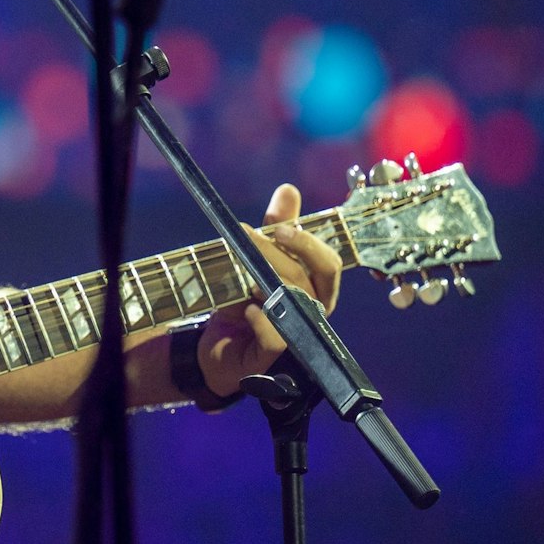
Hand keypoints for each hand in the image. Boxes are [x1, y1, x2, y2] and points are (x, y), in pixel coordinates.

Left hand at [196, 183, 341, 398]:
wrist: (216, 344)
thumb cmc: (245, 301)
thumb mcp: (256, 260)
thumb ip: (277, 229)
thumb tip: (289, 190)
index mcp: (315, 287)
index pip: (327, 262)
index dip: (306, 242)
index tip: (280, 227)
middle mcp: (312, 310)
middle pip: (308, 277)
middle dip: (278, 253)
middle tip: (248, 236)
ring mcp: (297, 334)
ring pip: (294, 303)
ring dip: (268, 282)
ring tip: (245, 273)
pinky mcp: (273, 354)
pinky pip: (276, 337)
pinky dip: (262, 320)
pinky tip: (248, 309)